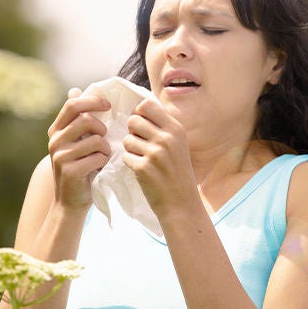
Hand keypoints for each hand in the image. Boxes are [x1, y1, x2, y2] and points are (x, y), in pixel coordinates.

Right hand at [47, 87, 111, 210]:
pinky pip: (98, 157)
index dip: (92, 101)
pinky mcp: (70, 170)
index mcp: (56, 130)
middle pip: (86, 120)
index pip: (73, 104)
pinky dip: (104, 162)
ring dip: (106, 149)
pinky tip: (100, 168)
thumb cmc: (79, 167)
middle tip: (105, 139)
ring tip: (103, 157)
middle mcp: (55, 140)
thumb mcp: (75, 141)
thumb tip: (75, 90)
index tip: (108, 106)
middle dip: (103, 128)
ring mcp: (61, 156)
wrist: (71, 201)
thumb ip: (77, 119)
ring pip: (96, 140)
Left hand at [122, 99, 199, 215]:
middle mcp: (166, 138)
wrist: (181, 203)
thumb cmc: (178, 172)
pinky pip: (125, 156)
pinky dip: (131, 163)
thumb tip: (138, 109)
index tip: (142, 126)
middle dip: (133, 132)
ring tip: (144, 159)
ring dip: (131, 149)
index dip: (139, 114)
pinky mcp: (143, 168)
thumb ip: (162, 126)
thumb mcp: (178, 144)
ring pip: (127, 139)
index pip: (146, 105)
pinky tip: (143, 171)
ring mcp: (155, 153)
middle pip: (133, 120)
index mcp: (176, 129)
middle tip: (141, 144)